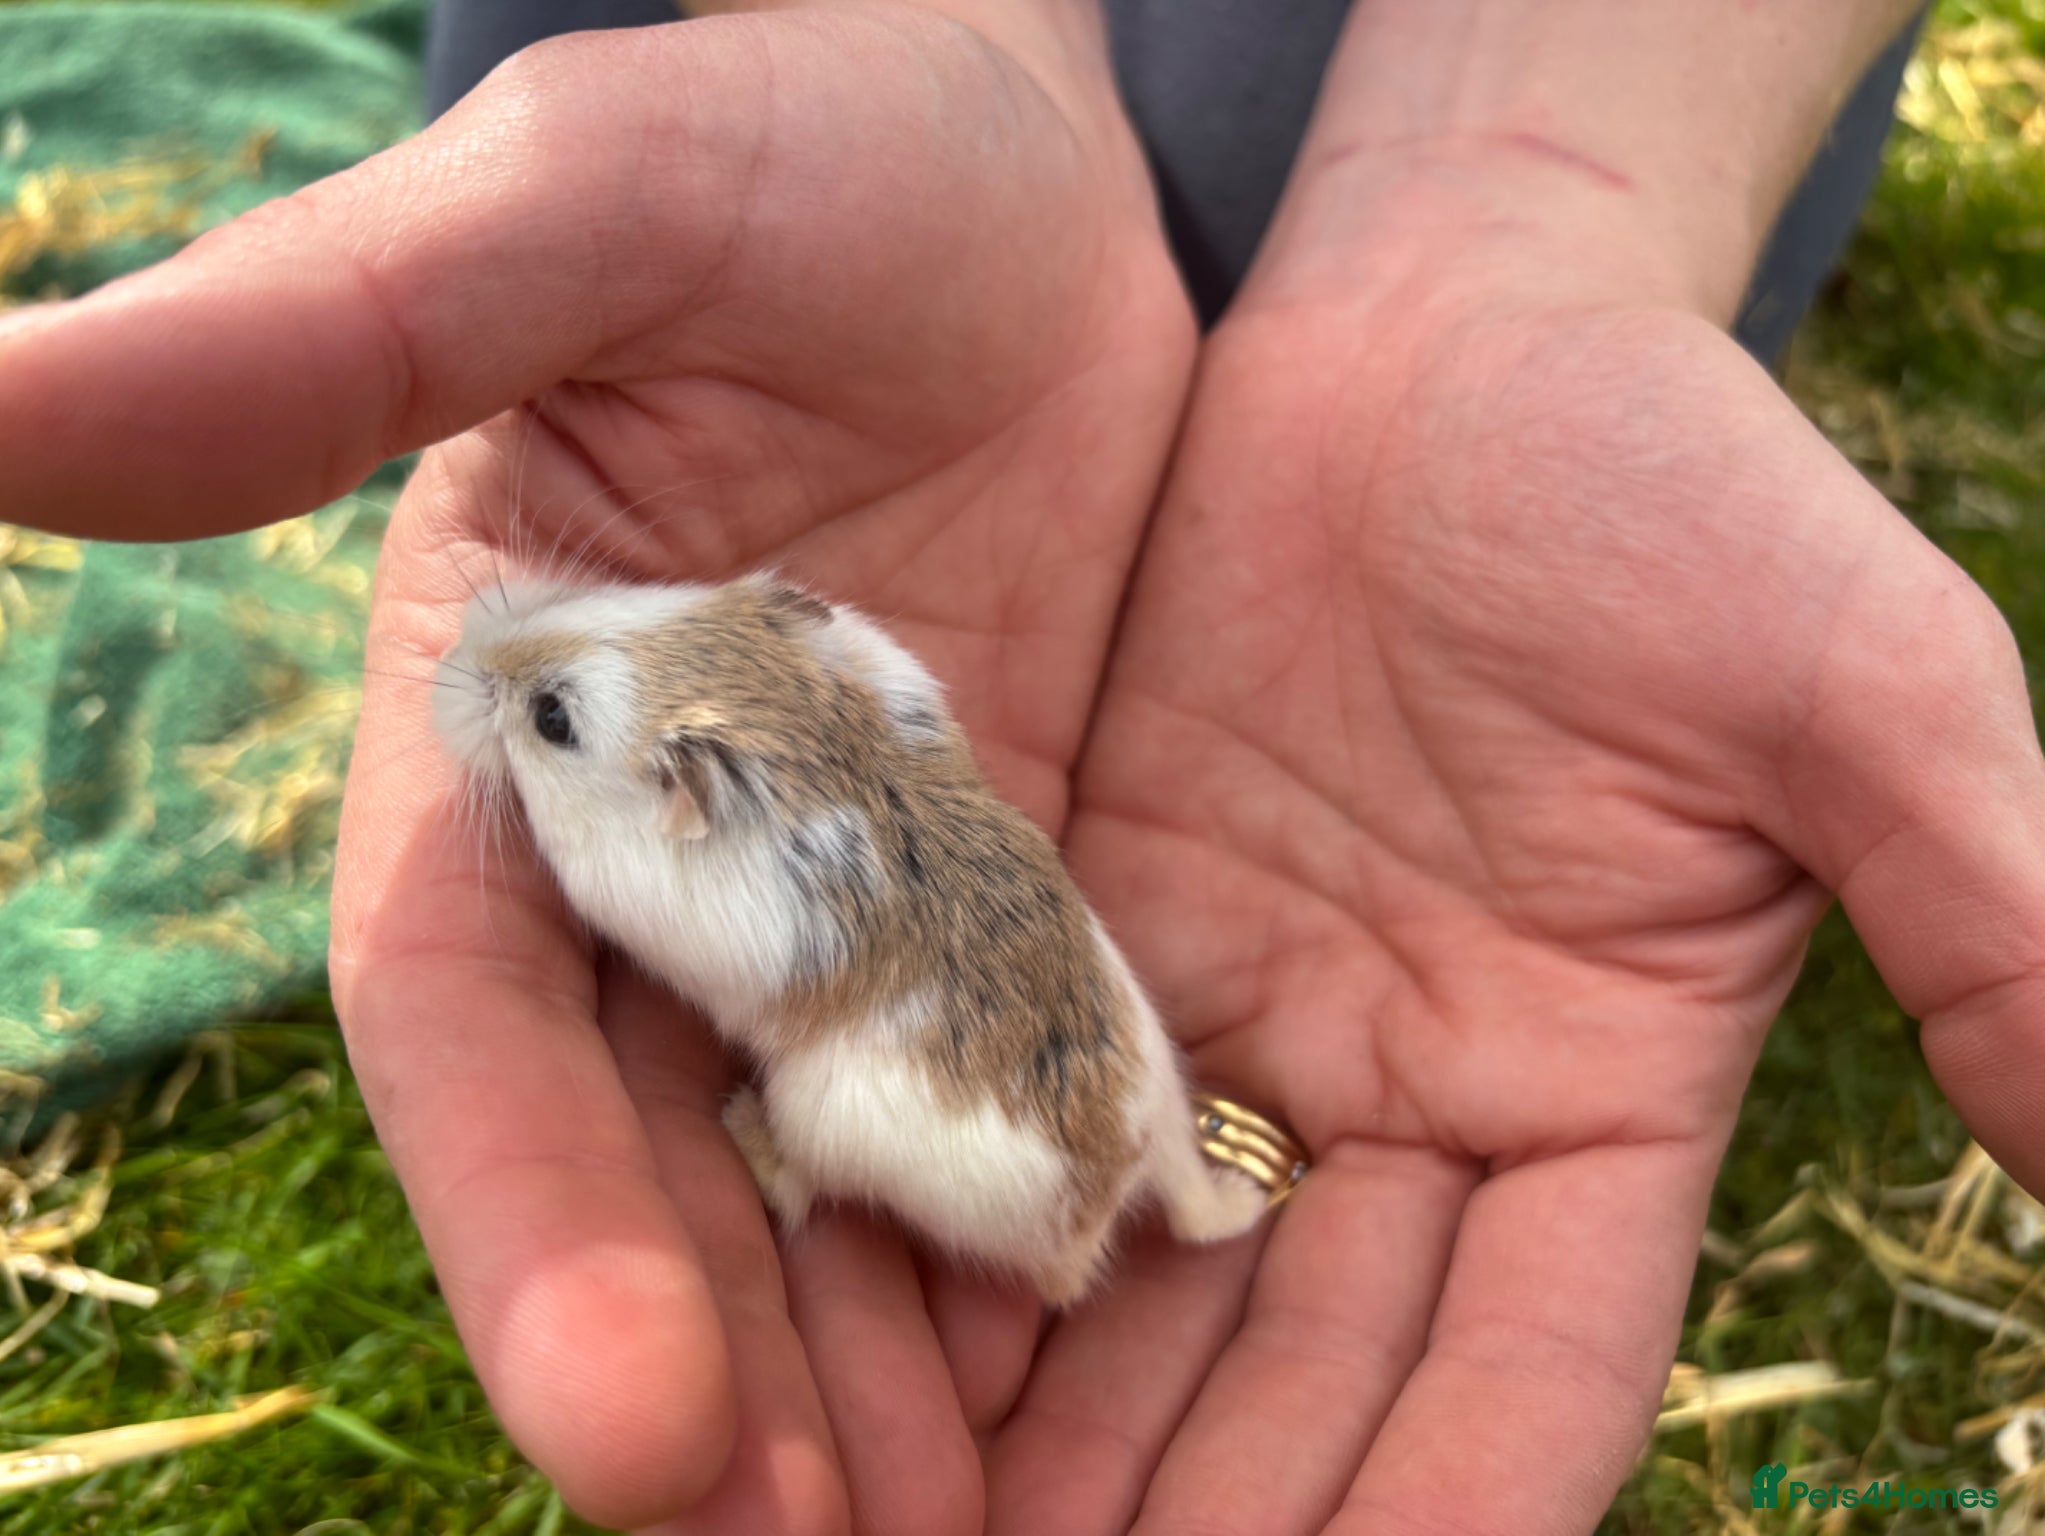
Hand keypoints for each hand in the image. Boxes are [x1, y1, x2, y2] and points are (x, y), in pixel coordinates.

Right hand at [0, 4, 1192, 1526]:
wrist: (1036, 174)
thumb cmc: (800, 151)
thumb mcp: (589, 208)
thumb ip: (334, 331)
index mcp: (516, 755)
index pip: (488, 1038)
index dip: (538, 1233)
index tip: (627, 1428)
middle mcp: (669, 881)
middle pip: (677, 1183)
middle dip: (741, 1393)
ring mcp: (861, 912)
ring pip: (851, 1201)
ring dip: (905, 1404)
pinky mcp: (1035, 903)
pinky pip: (1035, 1111)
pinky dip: (1060, 1262)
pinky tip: (1141, 1398)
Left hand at [986, 150, 2044, 1532]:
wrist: (1445, 329)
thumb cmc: (1669, 479)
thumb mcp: (1860, 689)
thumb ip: (1991, 918)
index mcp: (1600, 1099)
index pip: (1519, 1380)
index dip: (1435, 1518)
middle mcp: (1412, 1103)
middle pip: (1309, 1383)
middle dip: (1204, 1526)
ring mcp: (1249, 1024)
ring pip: (1151, 1295)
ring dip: (1057, 1441)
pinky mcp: (1105, 926)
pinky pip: (1024, 1113)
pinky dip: (957, 1238)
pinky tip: (864, 1347)